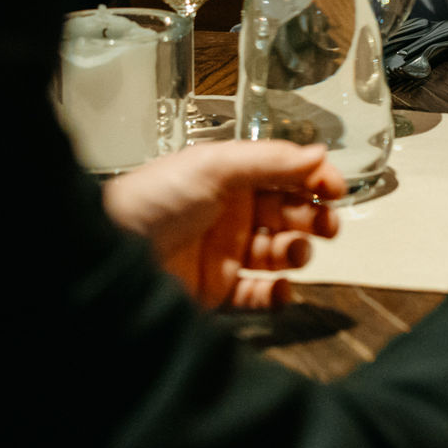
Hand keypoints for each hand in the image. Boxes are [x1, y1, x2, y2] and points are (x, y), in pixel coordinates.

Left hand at [103, 141, 346, 310]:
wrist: (111, 251)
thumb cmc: (151, 200)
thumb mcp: (215, 166)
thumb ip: (272, 160)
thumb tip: (319, 153)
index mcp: (232, 176)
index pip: (286, 174)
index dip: (314, 180)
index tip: (336, 189)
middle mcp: (232, 212)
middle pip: (290, 213)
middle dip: (314, 218)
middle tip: (325, 225)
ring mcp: (227, 251)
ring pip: (280, 253)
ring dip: (296, 252)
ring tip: (292, 252)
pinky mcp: (219, 288)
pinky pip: (260, 293)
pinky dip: (276, 294)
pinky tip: (280, 288)